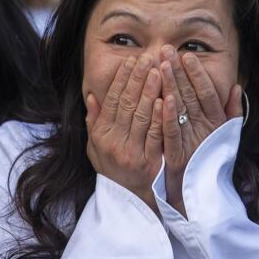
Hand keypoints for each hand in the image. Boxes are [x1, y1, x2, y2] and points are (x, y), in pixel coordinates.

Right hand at [85, 55, 163, 210]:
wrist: (130, 201)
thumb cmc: (114, 169)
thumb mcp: (96, 148)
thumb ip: (94, 122)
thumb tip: (92, 97)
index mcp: (101, 135)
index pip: (111, 101)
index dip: (121, 80)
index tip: (131, 61)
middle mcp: (113, 142)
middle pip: (127, 104)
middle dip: (138, 79)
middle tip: (148, 57)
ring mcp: (131, 152)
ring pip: (141, 116)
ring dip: (150, 91)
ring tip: (158, 70)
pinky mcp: (149, 163)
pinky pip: (155, 135)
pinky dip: (160, 116)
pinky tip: (166, 99)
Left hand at [159, 45, 241, 215]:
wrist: (204, 196)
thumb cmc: (212, 161)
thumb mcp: (227, 135)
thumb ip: (233, 111)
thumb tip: (237, 86)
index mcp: (216, 122)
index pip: (207, 92)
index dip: (197, 73)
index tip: (187, 55)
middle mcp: (206, 129)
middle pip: (191, 95)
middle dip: (179, 71)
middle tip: (167, 50)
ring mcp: (192, 141)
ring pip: (181, 109)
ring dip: (171, 86)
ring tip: (161, 64)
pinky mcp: (178, 155)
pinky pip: (172, 132)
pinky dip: (168, 116)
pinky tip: (162, 98)